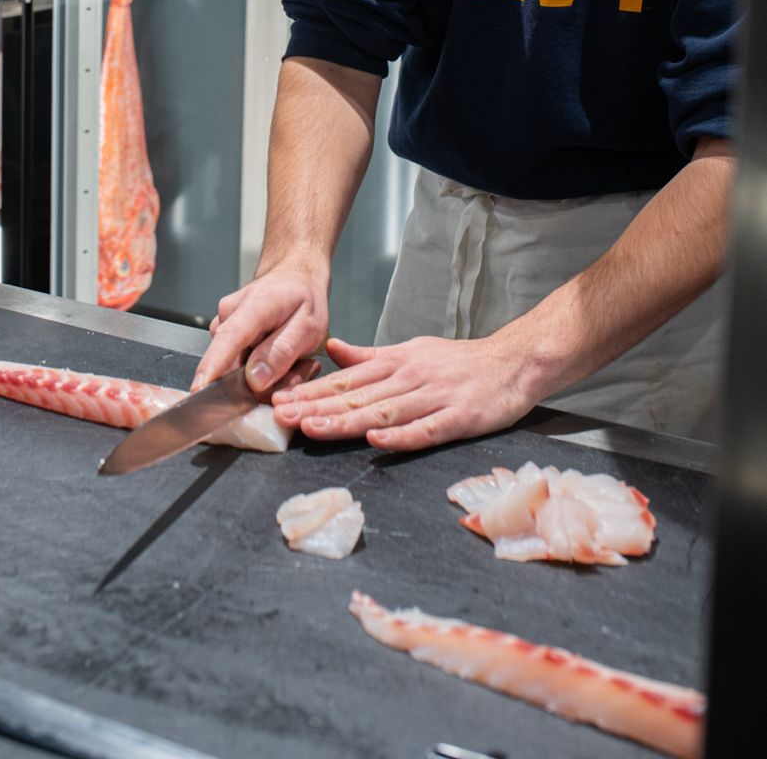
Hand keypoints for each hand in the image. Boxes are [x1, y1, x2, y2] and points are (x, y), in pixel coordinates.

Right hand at [192, 261, 328, 394]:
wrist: (294, 277)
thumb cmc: (303, 297)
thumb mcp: (308, 325)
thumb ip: (282, 353)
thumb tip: (255, 380)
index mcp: (254, 306)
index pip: (229, 338)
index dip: (213, 366)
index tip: (199, 389)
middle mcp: (230, 313)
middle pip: (235, 367)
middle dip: (268, 382)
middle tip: (300, 368)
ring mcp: (223, 323)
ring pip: (239, 371)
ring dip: (269, 376)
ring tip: (294, 358)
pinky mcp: (223, 335)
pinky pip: (239, 366)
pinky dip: (262, 370)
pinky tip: (280, 358)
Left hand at [270, 333, 538, 451]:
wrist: (514, 361)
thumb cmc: (459, 361)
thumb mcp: (410, 350)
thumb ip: (370, 356)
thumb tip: (331, 350)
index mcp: (395, 363)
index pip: (345, 380)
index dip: (310, 392)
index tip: (279, 401)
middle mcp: (409, 378)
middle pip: (356, 397)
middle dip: (316, 408)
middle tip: (281, 416)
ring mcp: (434, 397)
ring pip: (383, 413)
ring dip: (346, 422)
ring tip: (313, 429)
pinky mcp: (459, 417)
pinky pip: (426, 429)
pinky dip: (401, 437)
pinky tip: (376, 443)